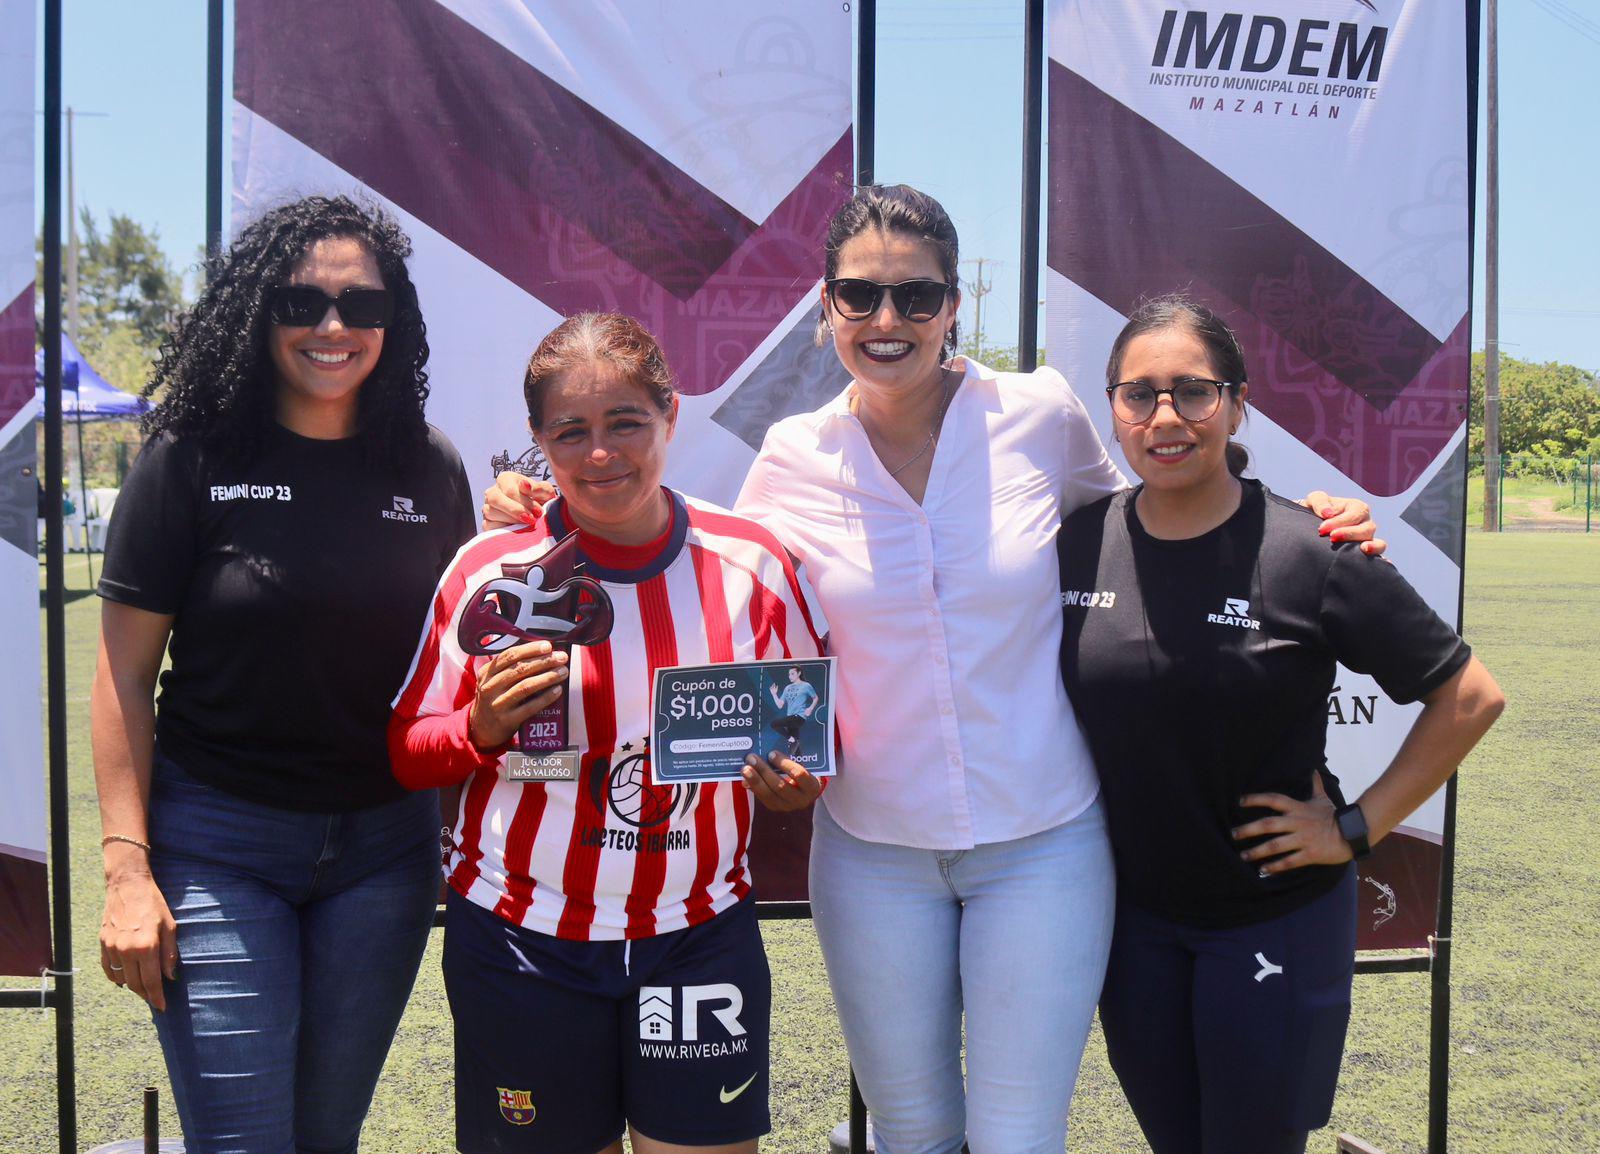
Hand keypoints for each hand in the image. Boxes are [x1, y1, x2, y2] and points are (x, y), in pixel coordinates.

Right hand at [100, 870, 177, 1010]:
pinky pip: (108, 969)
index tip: (162, 1006)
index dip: (157, 996)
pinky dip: (117, 976)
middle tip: (154, 998)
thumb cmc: (154, 903)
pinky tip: (126, 977)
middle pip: (134, 984)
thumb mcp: (170, 926)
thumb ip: (170, 953)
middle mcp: (126, 950)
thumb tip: (170, 977)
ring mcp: (111, 947)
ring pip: (121, 978)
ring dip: (132, 985)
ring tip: (143, 986)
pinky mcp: (102, 943)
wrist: (127, 885)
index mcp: (146, 946)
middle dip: (146, 994)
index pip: (151, 981)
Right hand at [468, 641, 569, 748]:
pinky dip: (546, 697)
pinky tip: (557, 690)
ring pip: (526, 686)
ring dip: (547, 677)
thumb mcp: (494, 681)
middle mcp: (489, 687)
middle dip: (544, 661)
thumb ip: (512, 668)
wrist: (481, 729)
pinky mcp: (507, 720)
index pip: (509, 655)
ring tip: (563, 672)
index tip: (548, 646)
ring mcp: (497, 704)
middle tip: (562, 657)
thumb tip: (542, 653)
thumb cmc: (495, 699)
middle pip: (520, 669)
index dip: (530, 649)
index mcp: (486, 672)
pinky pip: (530, 707)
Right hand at [482, 472, 556, 531]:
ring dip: (511, 520)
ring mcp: (488, 507)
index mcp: (506, 479)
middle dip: (515, 510)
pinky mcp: (487, 523)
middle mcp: (493, 491)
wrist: (539, 517)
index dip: (525, 502)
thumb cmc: (542, 501)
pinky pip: (489, 526)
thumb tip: (524, 485)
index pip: (509, 489)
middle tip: (531, 519)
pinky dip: (505, 529)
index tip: (538, 511)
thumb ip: (538, 488)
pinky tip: (518, 530)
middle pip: (495, 498)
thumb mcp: (546, 493)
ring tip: (527, 524)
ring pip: (490, 512)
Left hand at [741, 751, 822, 811]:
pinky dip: (753, 787)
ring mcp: (787, 806)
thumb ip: (790, 760)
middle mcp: (801, 800)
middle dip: (764, 771)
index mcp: (812, 786)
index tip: (772, 753)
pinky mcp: (775, 808)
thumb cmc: (804, 773)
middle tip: (752, 758)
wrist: (805, 791)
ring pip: (769, 795)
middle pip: (780, 786)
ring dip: (755, 780)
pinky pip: (762, 798)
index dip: (785, 764)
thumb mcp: (802, 765)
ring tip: (745, 768)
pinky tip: (745, 778)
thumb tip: (768, 754)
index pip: (800, 774)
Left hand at [1232, 774, 1352, 875]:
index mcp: (1298, 808)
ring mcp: (1303, 839)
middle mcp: (1298, 822)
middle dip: (1248, 830)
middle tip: (1233, 834)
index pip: (1273, 799)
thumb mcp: (1323, 799)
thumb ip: (1315, 785)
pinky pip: (1289, 861)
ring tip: (1244, 856)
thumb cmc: (1335, 816)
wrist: (1353, 834)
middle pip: (1268, 824)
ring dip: (1257, 851)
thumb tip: (1314, 769)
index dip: (1256, 799)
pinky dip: (1275, 866)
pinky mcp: (1310, 854)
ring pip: (1275, 845)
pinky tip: (1263, 870)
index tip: (1240, 801)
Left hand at [1303, 490, 1385, 555]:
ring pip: (1378, 543)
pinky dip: (1378, 558)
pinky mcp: (1365, 552)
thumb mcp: (1315, 500)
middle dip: (1350, 533)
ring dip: (1372, 546)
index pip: (1354, 514)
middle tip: (1332, 537)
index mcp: (1356, 508)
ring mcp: (1367, 539)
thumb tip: (1328, 513)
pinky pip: (1378, 556)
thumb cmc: (1317, 510)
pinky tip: (1375, 564)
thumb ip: (1320, 502)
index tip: (1322, 529)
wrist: (1311, 526)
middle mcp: (1365, 523)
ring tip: (1363, 549)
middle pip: (1366, 529)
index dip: (1339, 522)